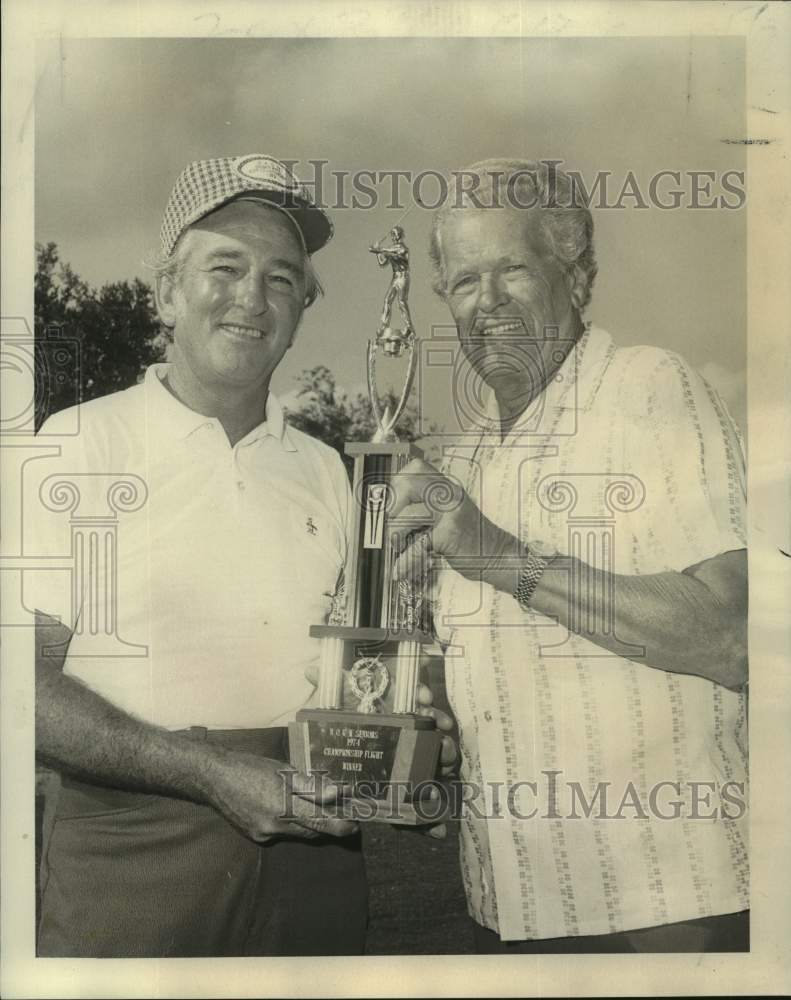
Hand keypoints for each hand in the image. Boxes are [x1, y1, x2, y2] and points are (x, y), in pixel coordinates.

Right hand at [204, 747, 357, 843]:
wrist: (215, 778)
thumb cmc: (251, 767)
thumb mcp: (284, 770)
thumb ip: (311, 785)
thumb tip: (337, 792)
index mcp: (284, 804)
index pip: (320, 820)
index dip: (340, 825)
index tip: (356, 824)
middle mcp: (276, 824)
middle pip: (312, 830)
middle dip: (330, 826)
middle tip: (347, 820)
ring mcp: (265, 833)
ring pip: (298, 832)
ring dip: (312, 825)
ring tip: (325, 814)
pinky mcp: (256, 836)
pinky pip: (282, 833)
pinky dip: (292, 824)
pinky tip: (294, 813)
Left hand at [389, 458, 516, 582]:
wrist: (500, 555)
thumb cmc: (471, 538)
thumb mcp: (447, 515)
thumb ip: (425, 508)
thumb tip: (390, 513)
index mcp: (447, 486)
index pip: (415, 468)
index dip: (398, 484)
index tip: (394, 504)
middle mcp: (449, 494)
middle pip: (408, 485)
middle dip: (392, 507)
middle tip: (392, 525)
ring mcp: (451, 512)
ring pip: (410, 514)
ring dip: (396, 533)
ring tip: (399, 546)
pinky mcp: (451, 534)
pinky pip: (419, 544)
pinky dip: (406, 559)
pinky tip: (401, 568)